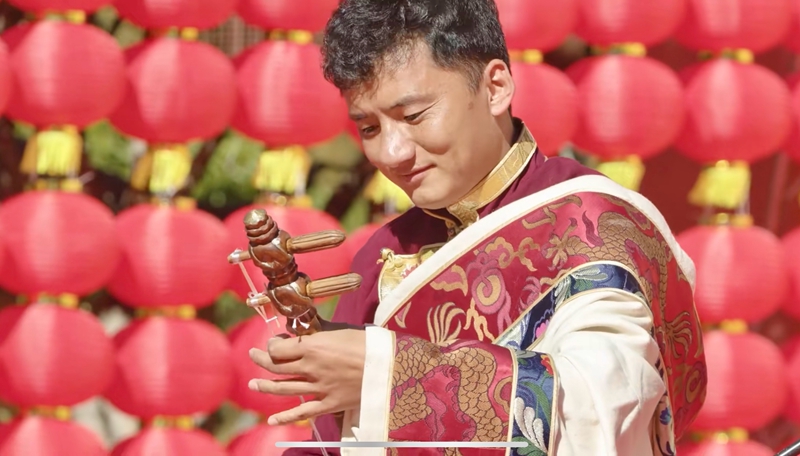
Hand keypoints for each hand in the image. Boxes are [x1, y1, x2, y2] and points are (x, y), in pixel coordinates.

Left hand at [248, 329, 366, 425]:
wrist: (389, 365)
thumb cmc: (366, 343)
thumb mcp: (340, 329)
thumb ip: (319, 329)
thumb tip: (306, 323)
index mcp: (313, 347)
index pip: (278, 349)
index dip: (271, 344)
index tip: (275, 341)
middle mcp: (311, 368)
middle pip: (276, 367)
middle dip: (261, 360)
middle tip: (253, 356)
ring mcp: (319, 388)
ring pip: (283, 389)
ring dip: (265, 387)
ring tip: (253, 385)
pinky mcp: (329, 403)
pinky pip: (303, 412)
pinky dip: (285, 417)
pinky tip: (272, 420)